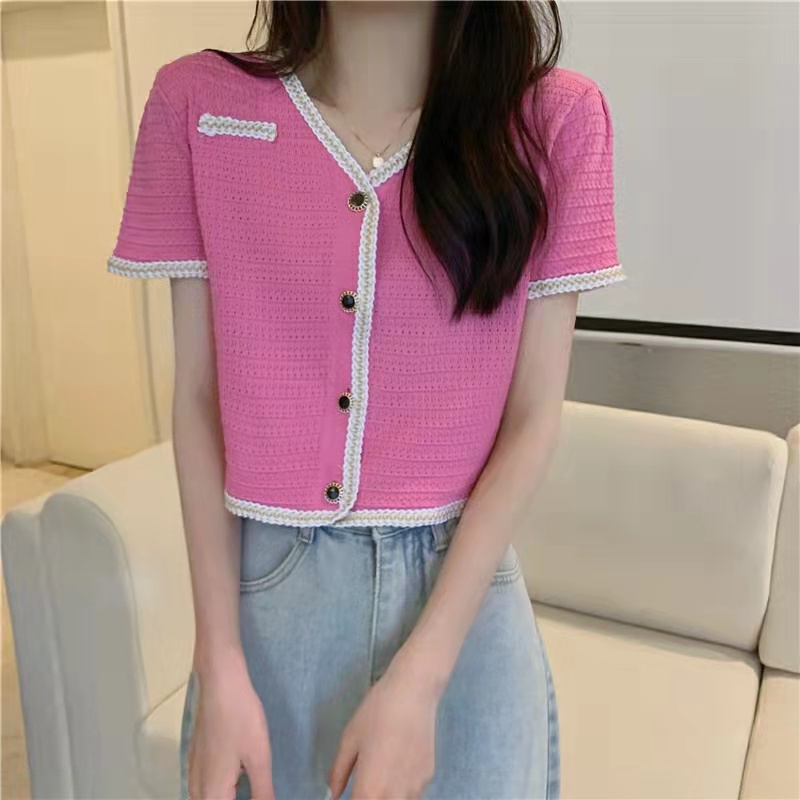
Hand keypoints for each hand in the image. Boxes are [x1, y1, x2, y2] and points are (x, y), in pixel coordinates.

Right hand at [188, 661, 274, 799]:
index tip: (262, 793)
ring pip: (208, 798)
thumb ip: (263, 793)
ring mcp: (193, 772)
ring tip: (250, 788)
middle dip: (237, 799)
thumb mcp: (259, 758)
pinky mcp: (195, 759)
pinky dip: (221, 790)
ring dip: (228, 796)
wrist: (220, 683)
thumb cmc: (241, 718)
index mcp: (212, 794)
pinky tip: (238, 779)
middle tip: (260, 789)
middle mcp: (197, 788)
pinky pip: (205, 788)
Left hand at [327, 659, 440, 799]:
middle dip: (369, 798)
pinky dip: (401, 788)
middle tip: (363, 784)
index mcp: (370, 790)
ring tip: (380, 774)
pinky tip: (397, 764)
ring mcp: (415, 789)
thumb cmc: (377, 712)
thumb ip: (338, 773)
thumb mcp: (349, 740)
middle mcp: (394, 797)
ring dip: (386, 796)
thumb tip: (331, 794)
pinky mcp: (428, 777)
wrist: (413, 692)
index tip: (351, 791)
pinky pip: (411, 793)